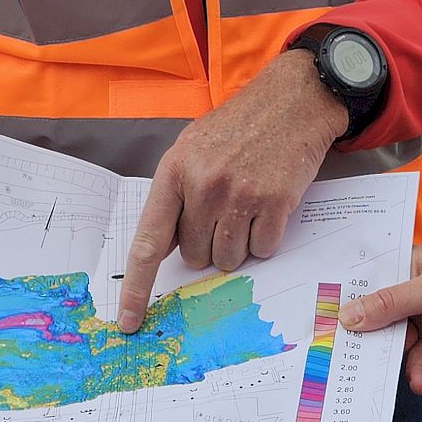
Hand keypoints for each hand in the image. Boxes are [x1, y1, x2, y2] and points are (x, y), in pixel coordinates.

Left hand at [117, 52, 343, 331]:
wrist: (292, 100)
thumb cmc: (240, 127)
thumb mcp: (194, 148)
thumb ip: (177, 195)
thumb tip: (169, 249)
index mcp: (174, 171)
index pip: (149, 241)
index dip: (137, 288)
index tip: (129, 321)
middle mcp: (204, 185)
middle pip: (195, 256)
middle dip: (207, 244)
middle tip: (224, 211)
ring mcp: (240, 195)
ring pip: (228, 259)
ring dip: (238, 244)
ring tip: (247, 206)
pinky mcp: (275, 203)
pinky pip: (262, 250)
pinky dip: (265, 238)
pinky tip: (269, 206)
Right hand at [340, 243, 421, 391]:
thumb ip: (390, 304)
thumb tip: (349, 316)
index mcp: (402, 266)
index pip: (363, 283)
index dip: (341, 302)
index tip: (318, 323)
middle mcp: (408, 292)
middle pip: (374, 318)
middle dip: (361, 339)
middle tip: (338, 362)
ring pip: (393, 343)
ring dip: (388, 360)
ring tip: (376, 379)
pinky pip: (418, 360)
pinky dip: (416, 371)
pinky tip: (416, 381)